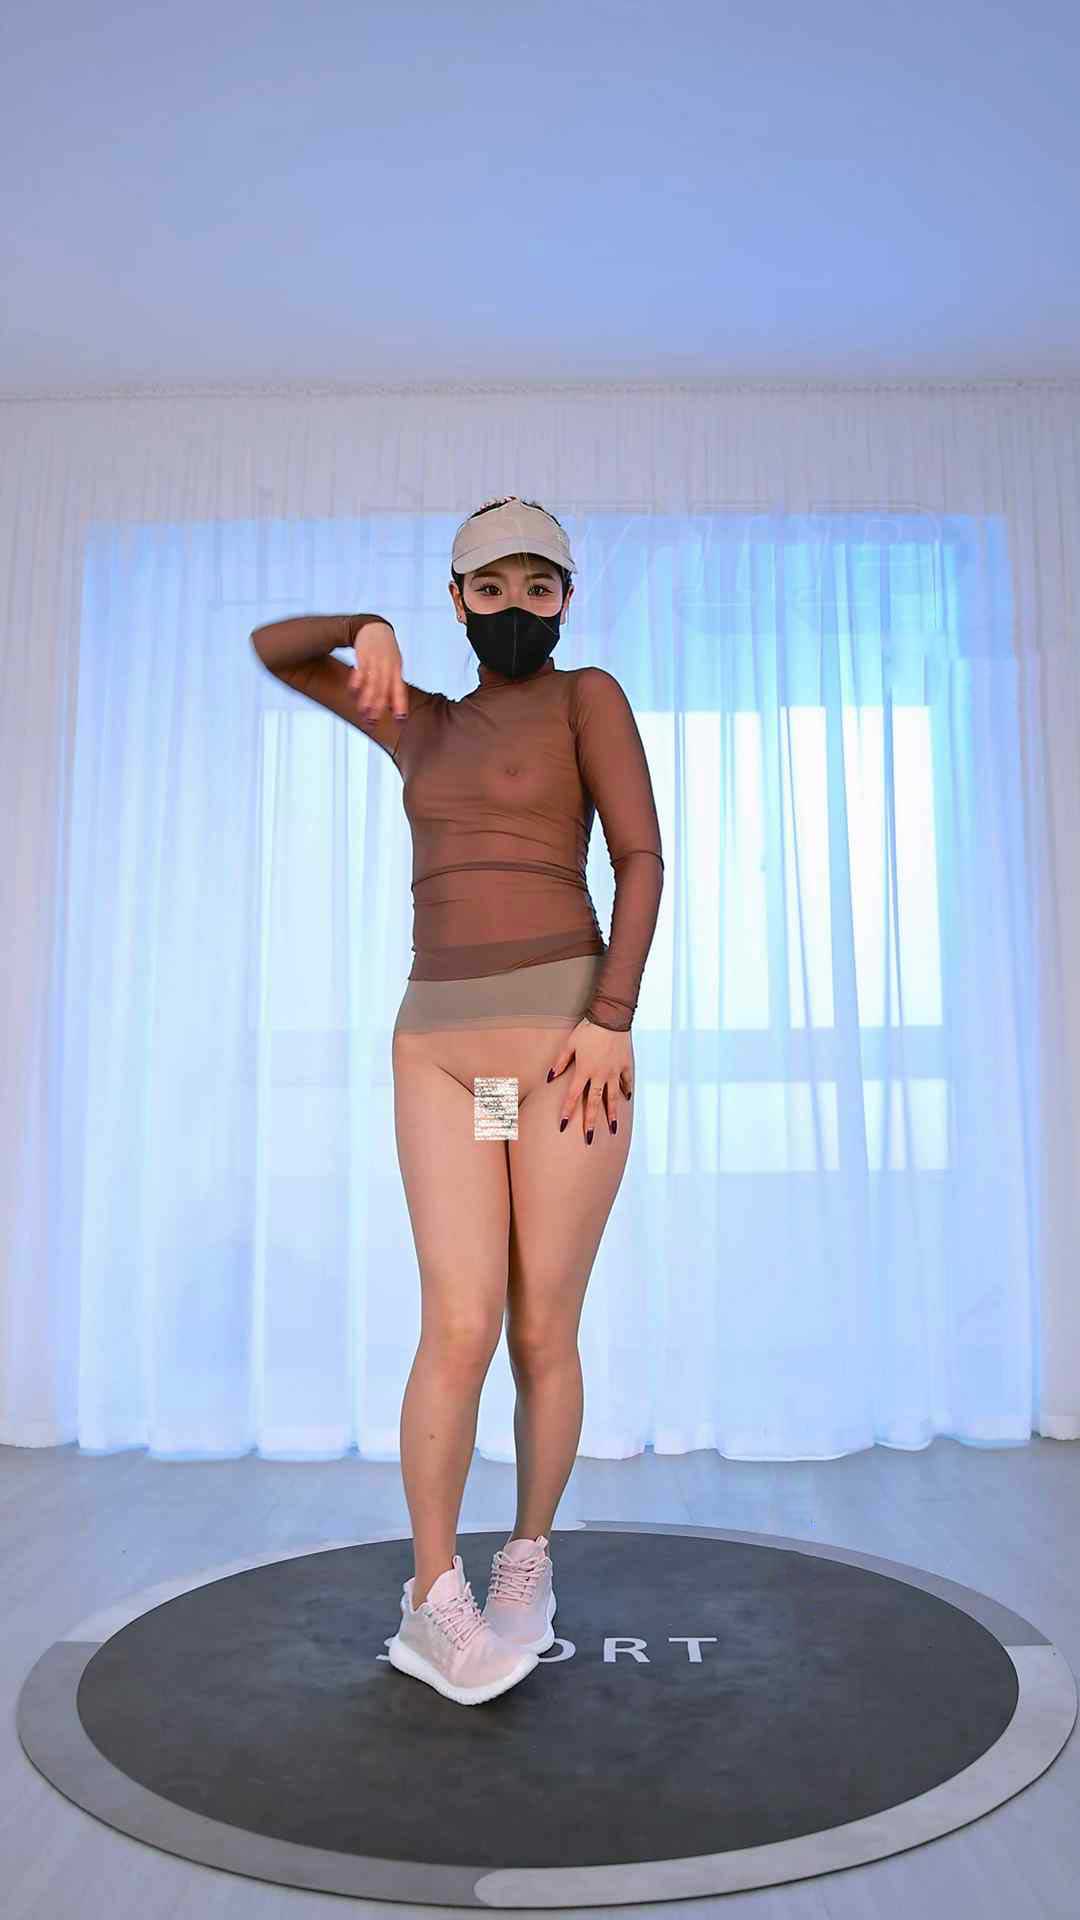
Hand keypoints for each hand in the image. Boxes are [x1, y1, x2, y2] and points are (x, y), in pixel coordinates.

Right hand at [350, 620, 408, 721]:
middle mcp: (388, 667)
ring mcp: (376, 661)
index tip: (400, 719)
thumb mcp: (395, 665)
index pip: (400, 690)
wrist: (374, 626)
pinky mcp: (364, 655)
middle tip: (373, 721)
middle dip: (379, 707)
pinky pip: (361, 670)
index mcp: (397, 670)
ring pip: (372, 682)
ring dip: (367, 698)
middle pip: (384, 689)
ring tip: (362, 712)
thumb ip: (393, 685)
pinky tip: (353, 691)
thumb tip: (394, 708)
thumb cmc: (386, 649)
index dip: (400, 705)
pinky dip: (357, 681)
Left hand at [548, 1019, 632, 1143]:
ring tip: (613, 1129)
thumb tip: (550, 1078)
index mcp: (584, 1071)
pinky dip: (627, 1090)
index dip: (568, 1112)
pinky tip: (627, 1099)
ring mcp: (615, 1071)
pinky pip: (627, 1081)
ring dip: (612, 1114)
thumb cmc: (587, 1029)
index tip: (564, 1126)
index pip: (573, 1096)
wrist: (611, 1017)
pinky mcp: (625, 1065)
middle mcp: (600, 1075)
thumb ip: (560, 1062)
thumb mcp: (569, 1044)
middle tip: (590, 1138)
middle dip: (591, 1122)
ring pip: (613, 1097)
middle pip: (595, 1103)